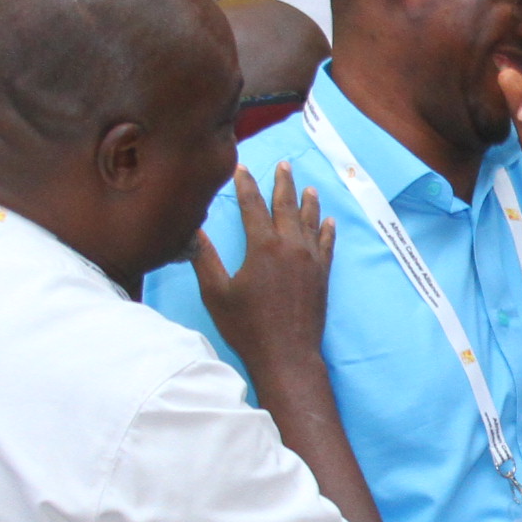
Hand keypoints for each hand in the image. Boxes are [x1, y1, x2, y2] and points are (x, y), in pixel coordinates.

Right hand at [190, 166, 337, 366]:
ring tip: (308, 187)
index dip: (246, 185)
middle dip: (283, 184)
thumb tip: (192, 231)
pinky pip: (327, 245)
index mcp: (262, 246)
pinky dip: (327, 230)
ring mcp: (310, 260)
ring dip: (308, 202)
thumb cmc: (247, 327)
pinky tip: (329, 221)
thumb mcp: (216, 293)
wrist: (287, 356)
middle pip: (286, 206)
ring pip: (310, 222)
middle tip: (284, 165)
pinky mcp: (322, 275)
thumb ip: (205, 258)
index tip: (242, 168)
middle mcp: (290, 246)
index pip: (252, 205)